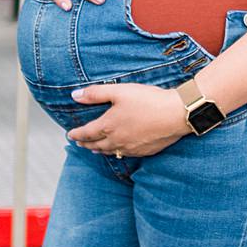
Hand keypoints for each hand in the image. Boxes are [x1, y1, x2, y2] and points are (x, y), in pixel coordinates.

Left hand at [69, 81, 189, 157]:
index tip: (70, 135)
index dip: (76, 134)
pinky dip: (116, 153)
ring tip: (94, 149)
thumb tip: (74, 95)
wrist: (176, 114)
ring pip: (110, 152)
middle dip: (85, 143)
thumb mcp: (119, 91)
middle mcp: (117, 140)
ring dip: (99, 150)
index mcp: (108, 126)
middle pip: (96, 144)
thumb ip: (95, 93)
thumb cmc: (148, 100)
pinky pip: (125, 154)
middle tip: (79, 143)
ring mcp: (131, 147)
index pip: (86, 133)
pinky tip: (118, 151)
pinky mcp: (144, 151)